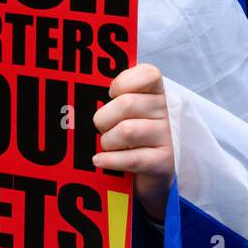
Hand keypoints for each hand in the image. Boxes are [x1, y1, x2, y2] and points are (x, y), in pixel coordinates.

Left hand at [92, 63, 173, 221]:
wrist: (148, 173)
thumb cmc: (129, 134)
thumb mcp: (123, 111)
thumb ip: (112, 97)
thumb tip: (80, 90)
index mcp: (156, 93)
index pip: (148, 74)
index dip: (124, 82)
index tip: (112, 93)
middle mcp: (166, 111)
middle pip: (126, 104)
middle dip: (104, 118)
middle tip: (103, 127)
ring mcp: (167, 136)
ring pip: (126, 131)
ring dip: (107, 141)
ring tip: (108, 146)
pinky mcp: (164, 161)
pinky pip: (132, 158)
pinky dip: (110, 160)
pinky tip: (99, 160)